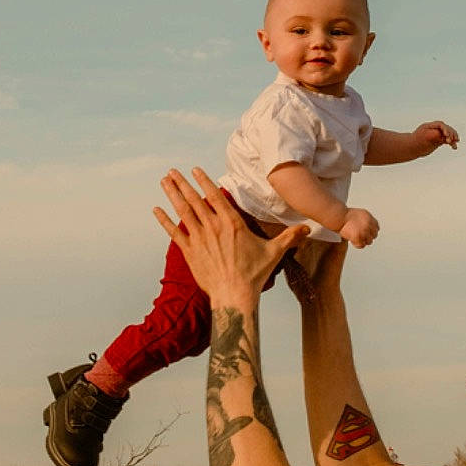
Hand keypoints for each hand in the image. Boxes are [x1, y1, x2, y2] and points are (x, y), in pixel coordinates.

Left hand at [154, 170, 306, 302]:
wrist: (234, 296)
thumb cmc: (254, 275)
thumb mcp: (274, 253)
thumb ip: (289, 237)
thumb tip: (309, 228)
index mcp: (232, 224)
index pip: (215, 196)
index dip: (204, 181)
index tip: (195, 170)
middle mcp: (214, 227)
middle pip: (195, 200)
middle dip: (183, 184)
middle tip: (172, 171)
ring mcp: (200, 239)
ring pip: (183, 212)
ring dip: (173, 195)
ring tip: (165, 182)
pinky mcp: (190, 252)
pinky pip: (174, 233)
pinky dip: (164, 221)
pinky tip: (156, 210)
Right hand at [339, 208, 379, 247]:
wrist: (338, 216)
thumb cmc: (345, 215)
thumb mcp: (361, 213)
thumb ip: (367, 219)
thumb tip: (371, 226)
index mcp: (370, 218)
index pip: (377, 227)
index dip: (372, 230)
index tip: (368, 232)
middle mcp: (368, 225)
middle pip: (374, 235)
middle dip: (368, 236)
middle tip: (362, 237)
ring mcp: (363, 232)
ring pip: (369, 241)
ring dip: (363, 241)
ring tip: (357, 239)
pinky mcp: (357, 238)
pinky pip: (361, 245)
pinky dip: (358, 245)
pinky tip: (353, 241)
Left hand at [413, 120, 458, 154]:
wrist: (411, 148)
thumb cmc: (416, 142)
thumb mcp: (424, 138)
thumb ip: (434, 135)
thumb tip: (443, 135)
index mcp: (429, 126)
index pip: (440, 125)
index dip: (445, 129)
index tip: (447, 136)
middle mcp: (434, 129)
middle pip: (446, 128)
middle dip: (450, 133)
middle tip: (451, 140)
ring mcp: (437, 134)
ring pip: (448, 134)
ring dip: (453, 137)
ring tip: (456, 141)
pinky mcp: (438, 140)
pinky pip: (447, 140)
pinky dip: (451, 143)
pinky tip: (454, 147)